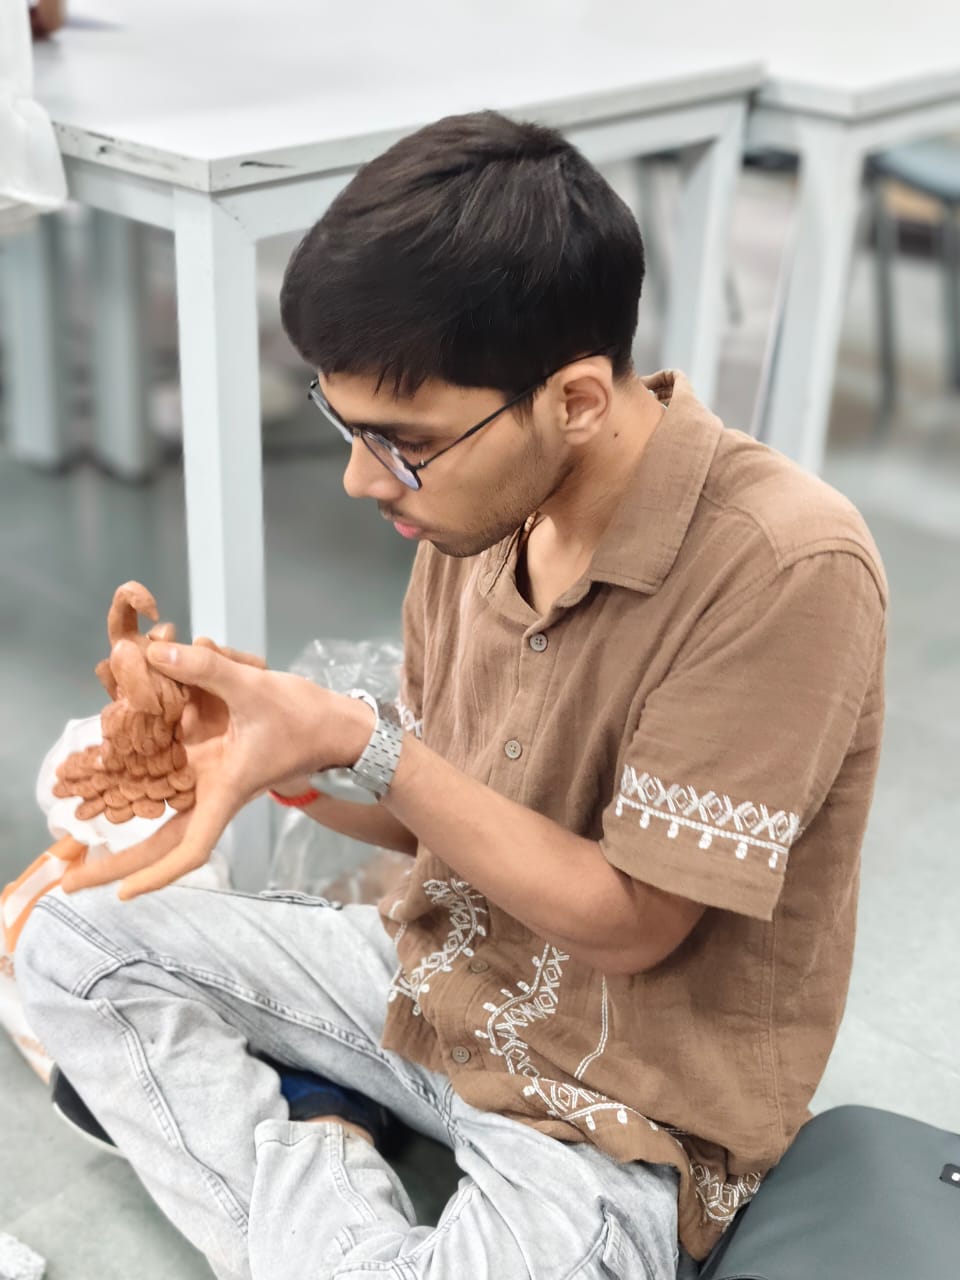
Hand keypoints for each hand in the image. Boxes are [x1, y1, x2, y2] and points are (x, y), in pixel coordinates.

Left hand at [62, 642, 372, 900]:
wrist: (337, 725)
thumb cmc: (305, 717)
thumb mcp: (255, 688)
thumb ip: (205, 668)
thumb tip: (153, 653)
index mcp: (224, 791)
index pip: (190, 849)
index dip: (156, 875)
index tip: (122, 895)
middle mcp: (210, 791)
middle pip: (160, 843)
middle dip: (116, 865)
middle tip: (68, 882)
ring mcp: (208, 777)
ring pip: (156, 813)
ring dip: (117, 824)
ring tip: (70, 844)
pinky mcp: (209, 758)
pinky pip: (164, 773)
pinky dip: (133, 774)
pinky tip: (103, 771)